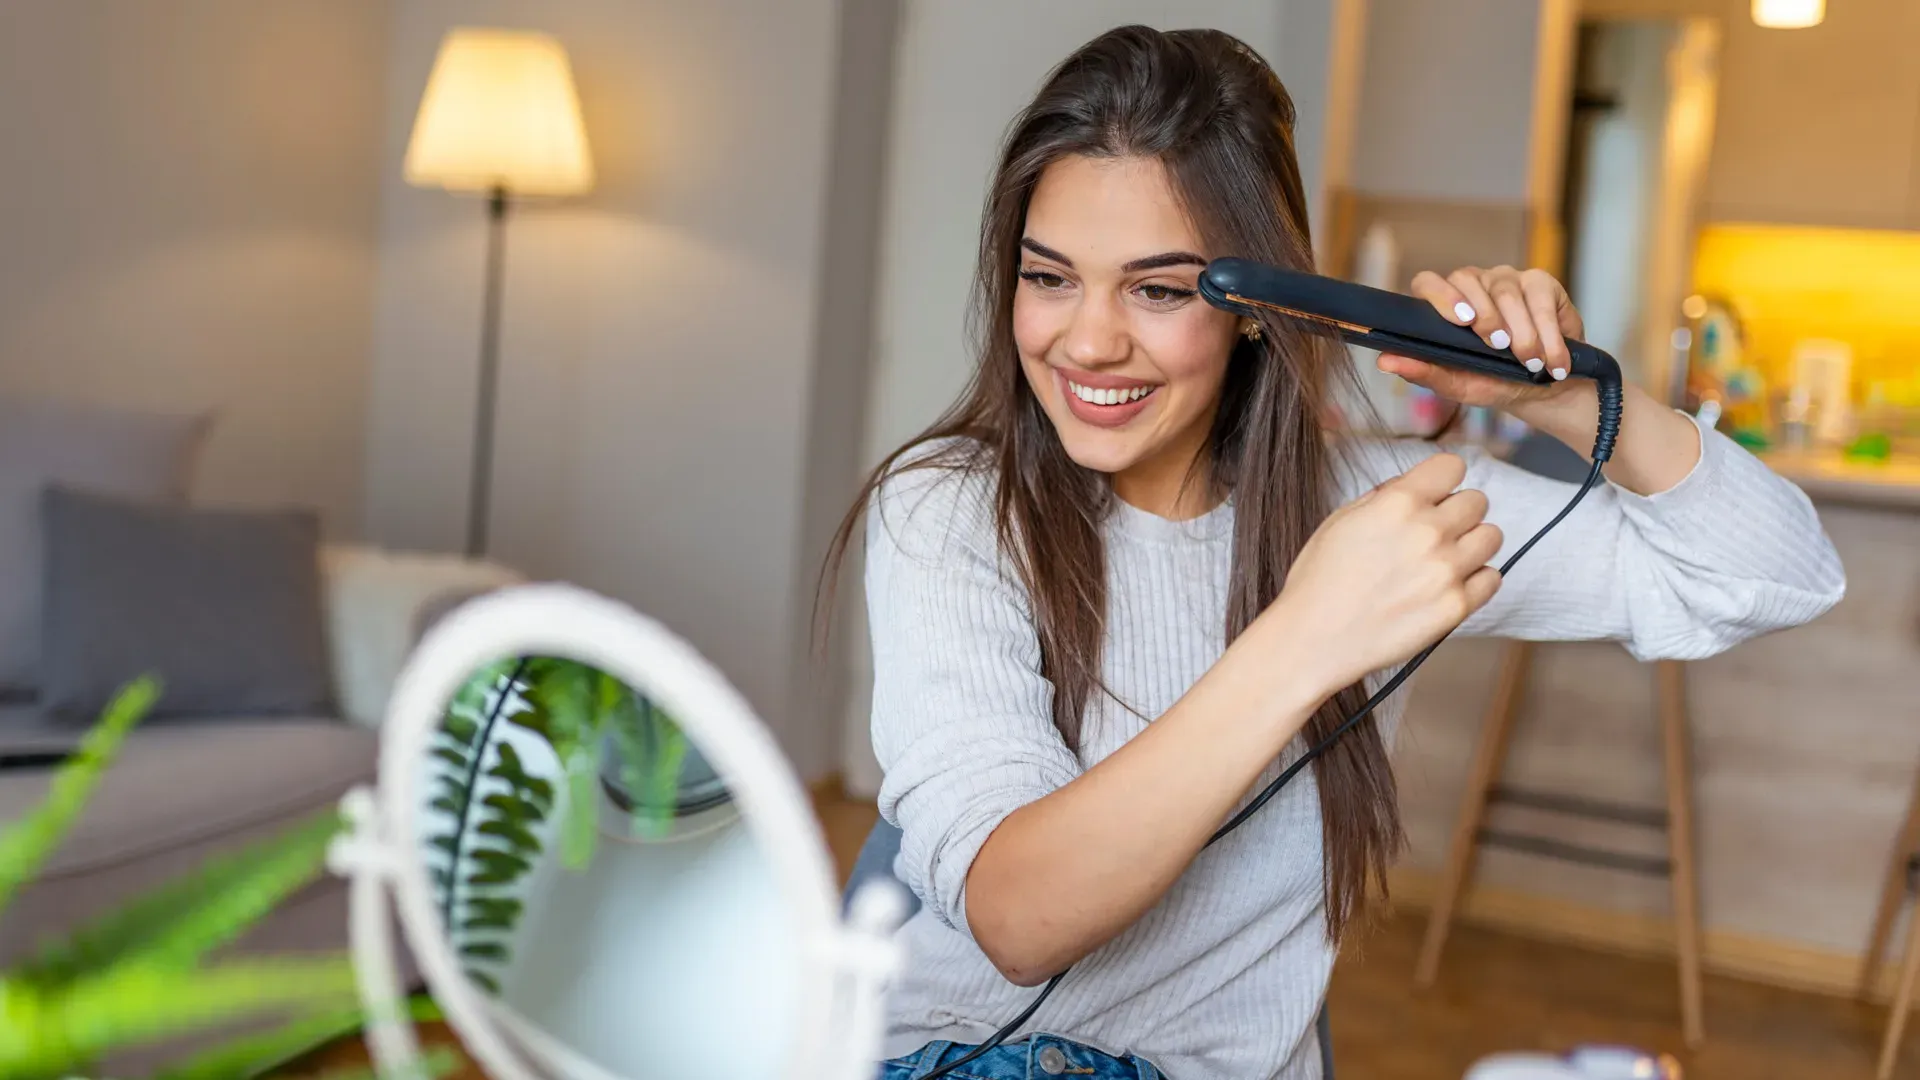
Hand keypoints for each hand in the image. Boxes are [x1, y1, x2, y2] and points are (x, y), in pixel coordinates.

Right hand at [1256, 453, 1502, 698]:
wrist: (1314, 639)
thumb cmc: (1319, 580)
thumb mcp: (1340, 520)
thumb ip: (1383, 497)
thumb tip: (1413, 486)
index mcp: (1398, 503)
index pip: (1452, 466)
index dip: (1442, 479)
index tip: (1435, 493)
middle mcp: (1428, 531)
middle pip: (1477, 501)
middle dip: (1458, 512)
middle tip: (1436, 532)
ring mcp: (1446, 570)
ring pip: (1492, 536)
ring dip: (1472, 543)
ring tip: (1446, 559)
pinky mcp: (1456, 606)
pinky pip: (1492, 578)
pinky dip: (1476, 580)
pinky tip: (1449, 585)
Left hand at [1377, 266, 1589, 420]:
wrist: (1546, 389)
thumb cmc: (1496, 382)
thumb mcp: (1460, 384)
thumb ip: (1424, 372)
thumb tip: (1384, 361)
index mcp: (1446, 307)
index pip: (1428, 283)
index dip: (1441, 296)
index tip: (1461, 321)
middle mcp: (1474, 286)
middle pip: (1468, 278)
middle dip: (1485, 315)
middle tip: (1500, 347)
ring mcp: (1507, 280)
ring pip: (1507, 291)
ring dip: (1521, 332)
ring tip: (1531, 363)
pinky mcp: (1541, 283)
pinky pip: (1540, 299)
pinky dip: (1548, 333)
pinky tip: (1552, 359)